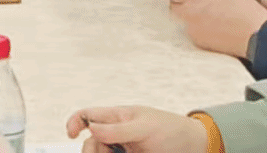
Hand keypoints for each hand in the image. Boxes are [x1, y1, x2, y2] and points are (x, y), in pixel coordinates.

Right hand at [67, 107, 209, 152]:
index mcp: (117, 118)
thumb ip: (118, 129)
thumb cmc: (172, 129)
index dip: (75, 122)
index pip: (88, 116)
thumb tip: (91, 127)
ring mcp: (124, 150)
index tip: (71, 134)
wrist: (195, 148)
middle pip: (91, 142)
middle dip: (90, 149)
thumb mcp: (145, 127)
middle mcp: (117, 135)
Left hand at [157, 0, 266, 58]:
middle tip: (191, 0)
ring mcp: (193, 31)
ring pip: (182, 21)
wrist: (258, 36)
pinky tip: (212, 27)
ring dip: (189, 16)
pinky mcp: (200, 43)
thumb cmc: (246, 13)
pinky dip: (198, 29)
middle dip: (179, 2)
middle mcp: (189, 14)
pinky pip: (192, 33)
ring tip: (206, 15)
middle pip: (172, 6)